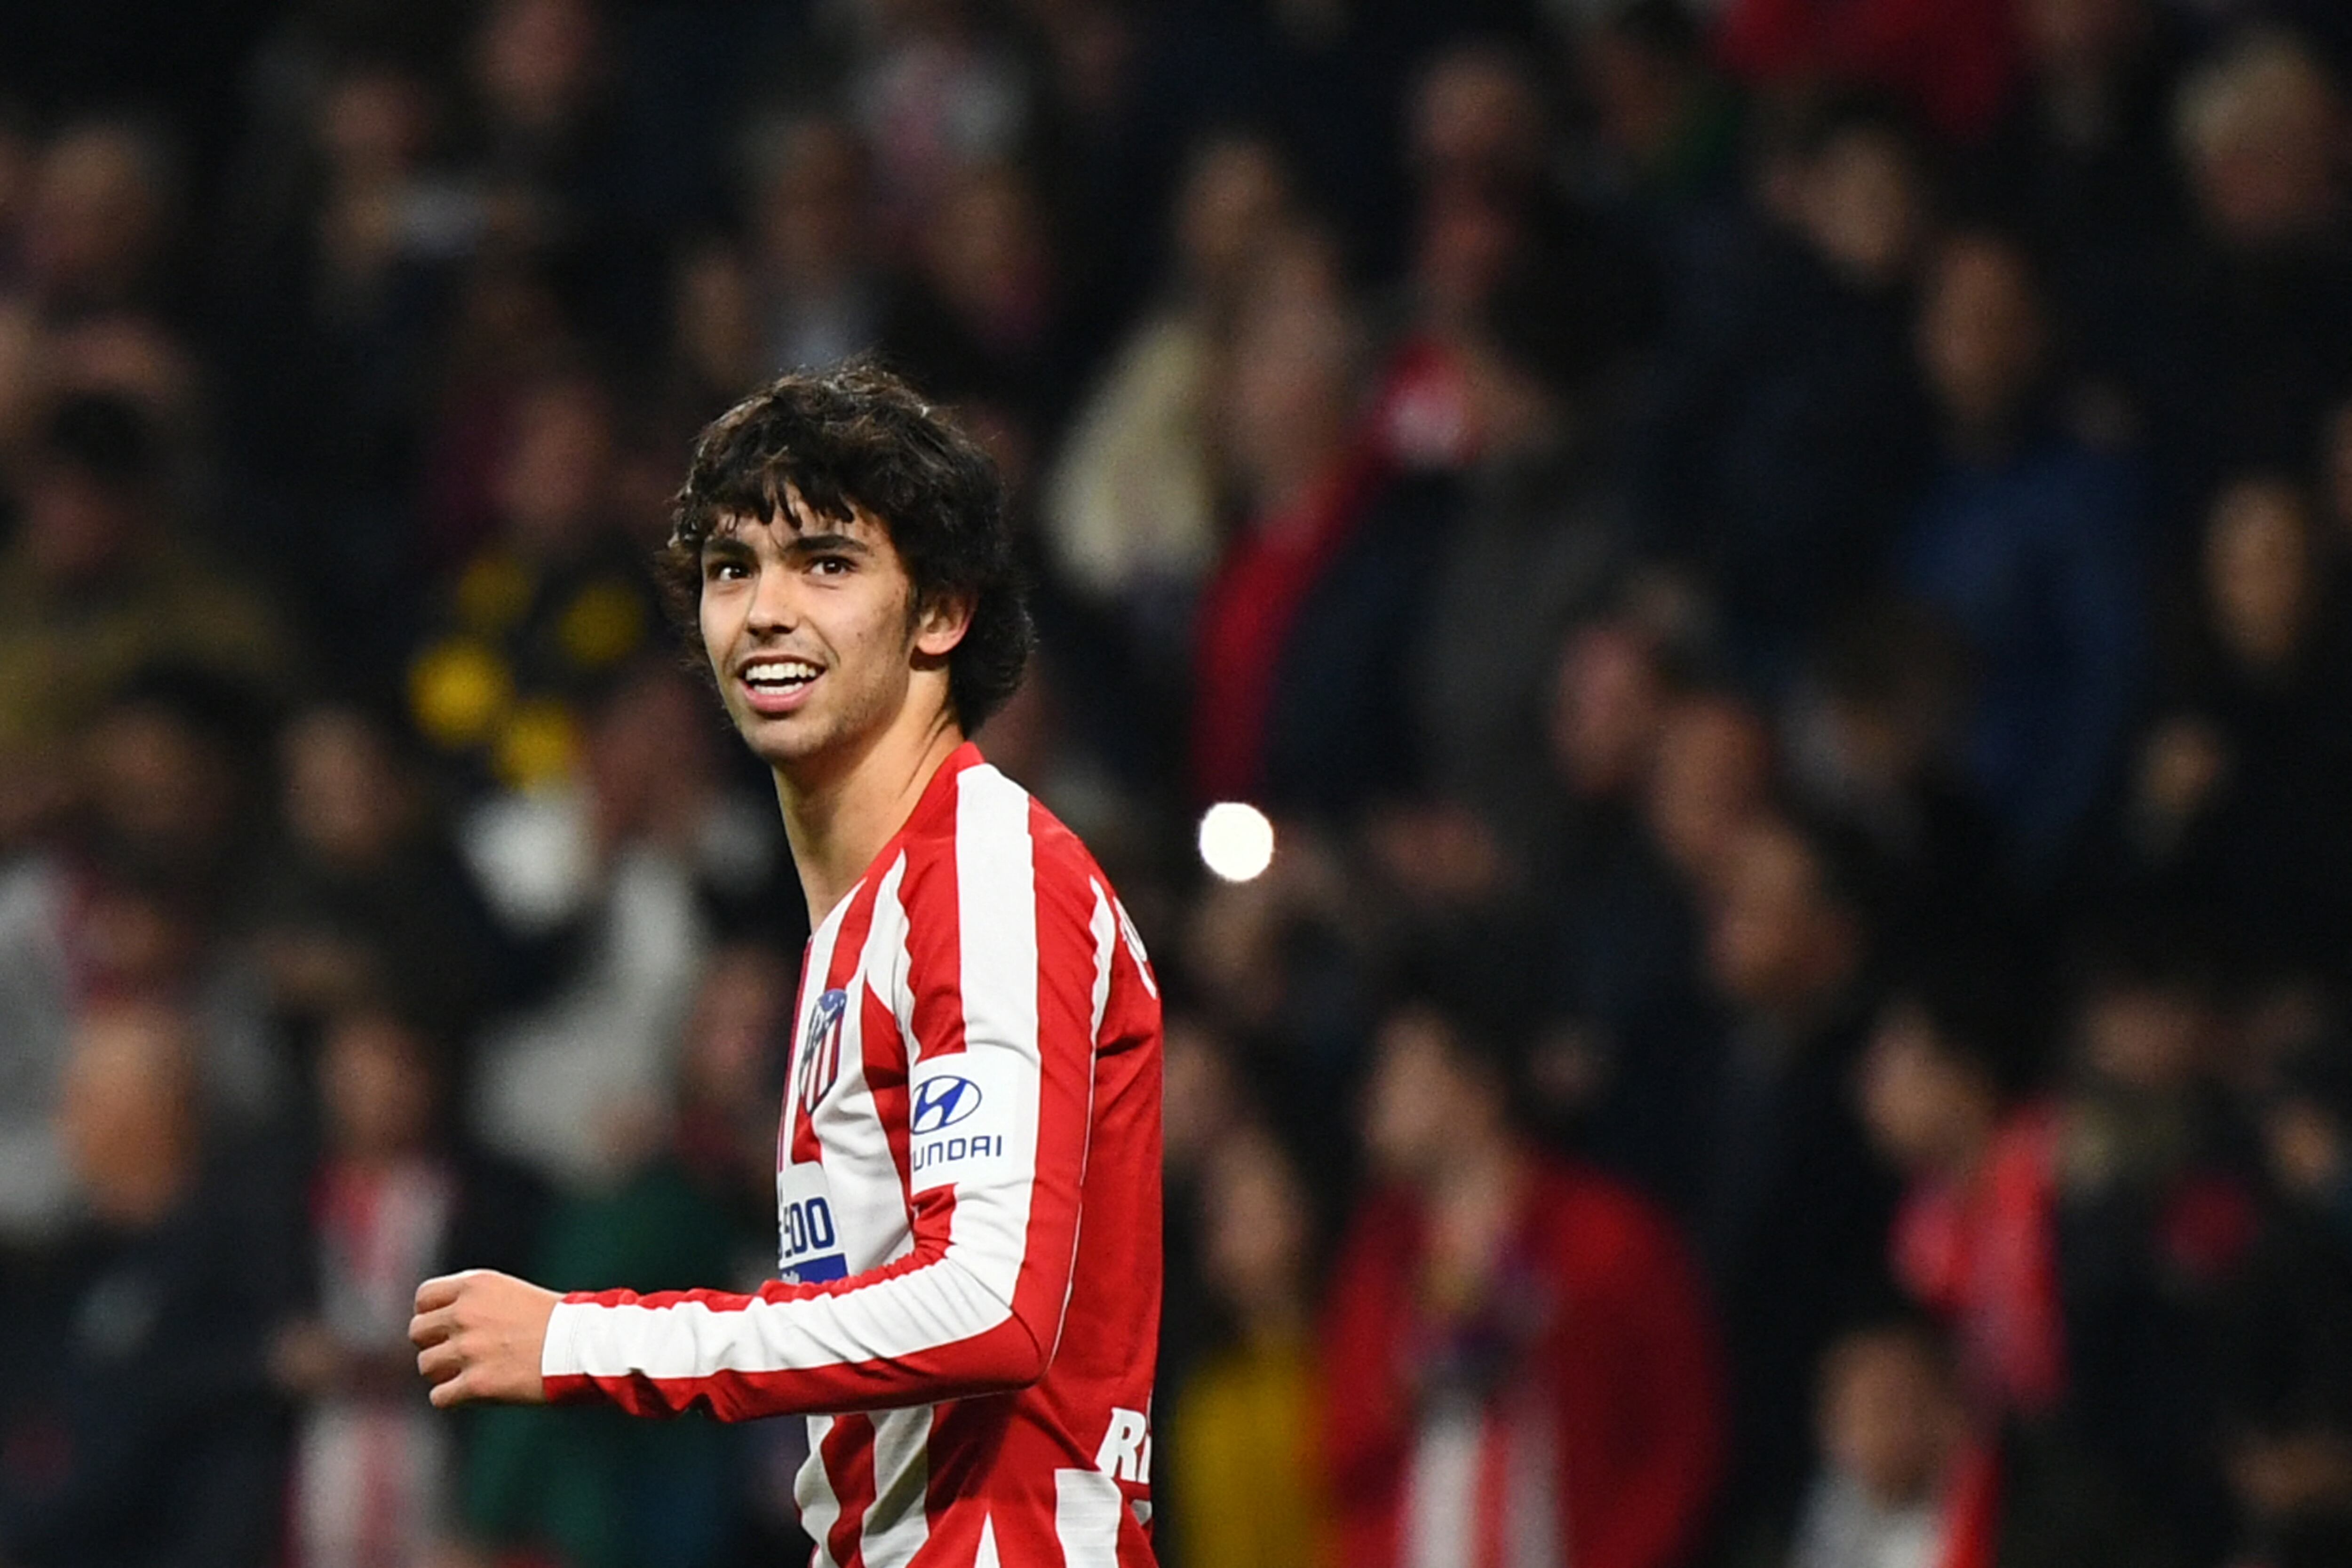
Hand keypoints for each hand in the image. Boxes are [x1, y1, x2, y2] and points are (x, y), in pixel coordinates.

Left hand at [409, 1270, 559, 1408]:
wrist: (583, 1344)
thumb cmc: (556, 1319)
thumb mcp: (509, 1292)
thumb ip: (474, 1302)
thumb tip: (441, 1323)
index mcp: (474, 1286)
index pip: (423, 1298)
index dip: (430, 1314)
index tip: (444, 1326)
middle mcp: (465, 1314)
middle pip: (417, 1332)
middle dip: (434, 1343)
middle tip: (456, 1353)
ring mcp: (468, 1350)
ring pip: (425, 1365)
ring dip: (442, 1372)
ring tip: (467, 1373)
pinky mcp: (476, 1384)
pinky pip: (439, 1397)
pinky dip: (452, 1397)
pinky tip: (472, 1393)